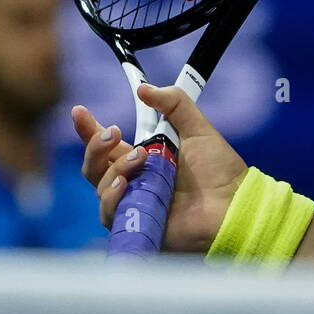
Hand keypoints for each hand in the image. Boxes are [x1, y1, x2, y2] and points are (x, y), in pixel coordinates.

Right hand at [71, 85, 247, 252]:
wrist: (234, 204)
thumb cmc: (220, 171)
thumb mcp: (198, 128)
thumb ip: (174, 103)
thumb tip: (143, 88)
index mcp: (145, 158)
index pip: (108, 145)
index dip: (89, 129)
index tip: (79, 112)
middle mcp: (135, 181)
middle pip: (94, 166)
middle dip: (96, 145)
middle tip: (114, 132)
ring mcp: (134, 203)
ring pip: (100, 186)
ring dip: (115, 168)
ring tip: (140, 159)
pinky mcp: (136, 224)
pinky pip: (109, 213)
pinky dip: (112, 196)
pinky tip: (125, 184)